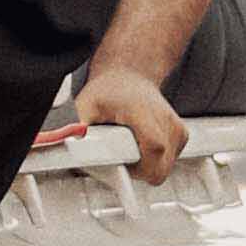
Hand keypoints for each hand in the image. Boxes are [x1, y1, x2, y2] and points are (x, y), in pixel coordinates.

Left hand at [69, 43, 193, 184]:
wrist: (130, 74)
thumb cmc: (110, 89)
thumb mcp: (86, 105)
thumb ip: (77, 130)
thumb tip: (63, 146)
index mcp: (146, 114)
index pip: (154, 152)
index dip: (134, 169)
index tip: (117, 167)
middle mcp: (168, 123)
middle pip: (157, 170)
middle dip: (134, 170)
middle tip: (117, 153)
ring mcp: (178, 131)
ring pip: (162, 170)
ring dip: (143, 166)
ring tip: (128, 144)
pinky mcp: (181, 137)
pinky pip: (166, 163)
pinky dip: (152, 160)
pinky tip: (139, 143)